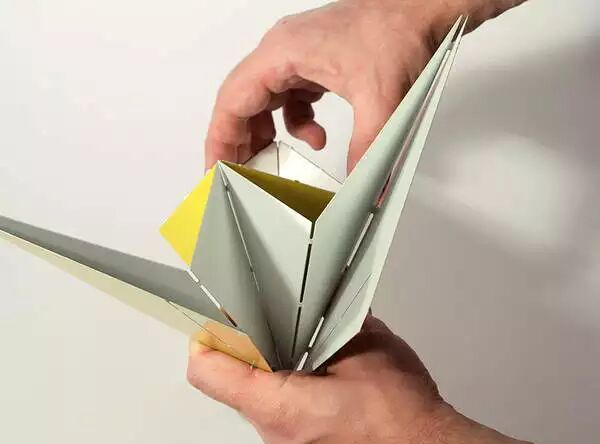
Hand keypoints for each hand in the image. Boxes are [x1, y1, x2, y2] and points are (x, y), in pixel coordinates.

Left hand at [187, 316, 543, 443]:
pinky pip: (279, 406)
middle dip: (245, 345)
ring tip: (294, 337)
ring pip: (255, 394)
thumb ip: (336, 322)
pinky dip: (287, 380)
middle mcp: (275, 431)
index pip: (211, 373)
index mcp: (280, 406)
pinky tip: (313, 363)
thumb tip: (324, 305)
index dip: (207, 339)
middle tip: (259, 317)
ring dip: (269, 363)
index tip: (215, 319)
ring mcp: (287, 442)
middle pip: (231, 381)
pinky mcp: (303, 442)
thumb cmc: (401, 419)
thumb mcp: (368, 349)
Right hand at [204, 0, 525, 172]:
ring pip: (264, 100)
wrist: (421, 8)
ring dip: (267, 134)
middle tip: (241, 176)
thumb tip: (367, 190)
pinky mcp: (313, 62)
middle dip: (241, 142)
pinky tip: (317, 137)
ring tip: (273, 163)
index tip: (215, 169)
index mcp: (282, 53)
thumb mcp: (381, 100)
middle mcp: (282, 52)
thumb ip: (369, 151)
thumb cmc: (397, 30)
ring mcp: (297, 56)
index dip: (220, 139)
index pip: (232, 101)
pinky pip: (289, 97)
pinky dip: (296, 121)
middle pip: (243, 102)